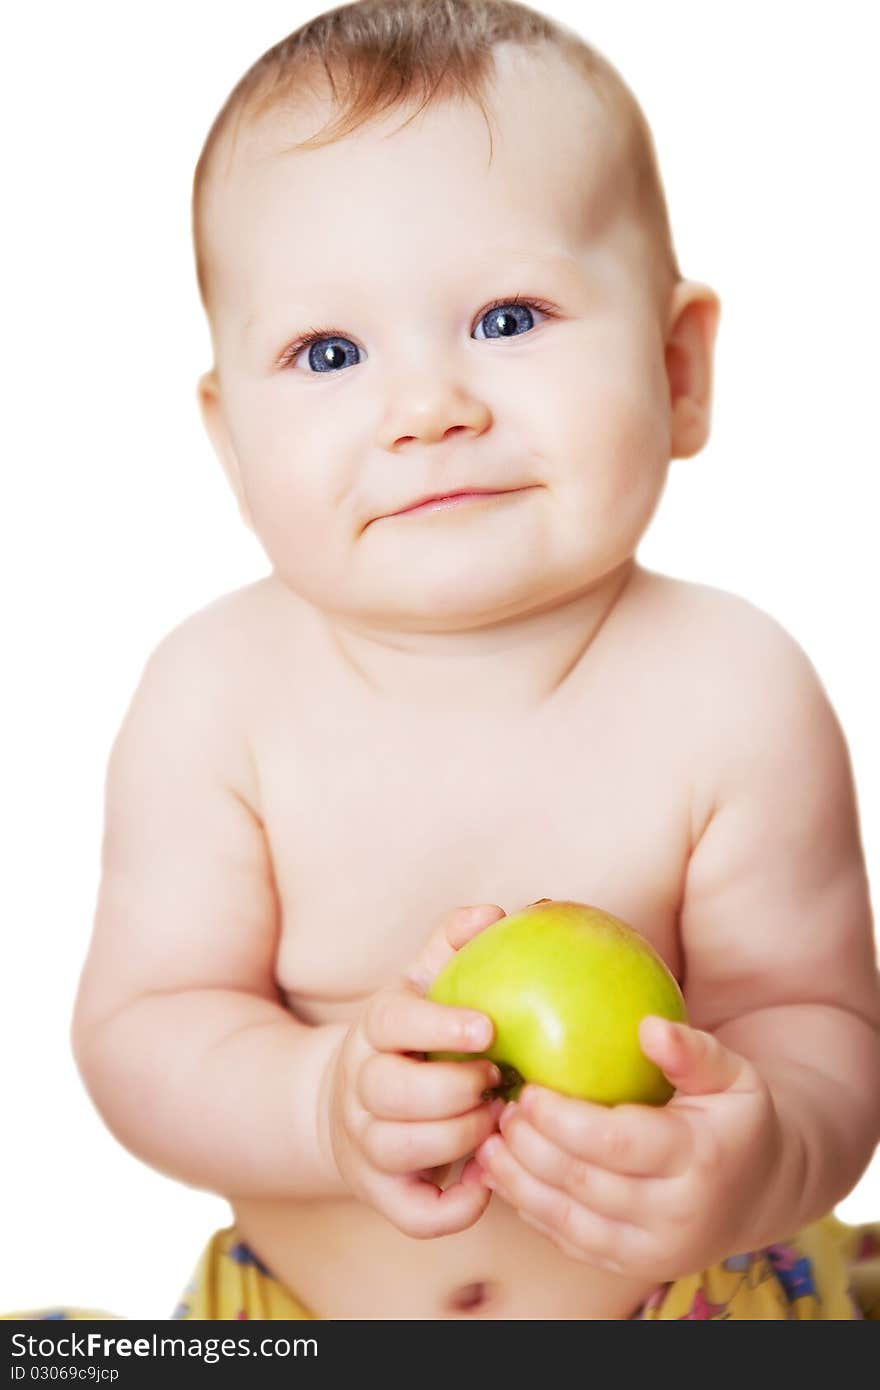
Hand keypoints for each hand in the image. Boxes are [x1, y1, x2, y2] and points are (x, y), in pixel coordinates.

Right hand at [324, 903, 507, 1238]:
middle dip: (452, 1090)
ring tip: (497, 1122)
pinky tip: (488, 1182)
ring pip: (398, 1149)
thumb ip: (452, 946)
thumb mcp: (421, 987)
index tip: (488, 1028)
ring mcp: (365, 1143)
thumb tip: (493, 914)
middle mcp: (360, 1088)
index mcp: (374, 1032)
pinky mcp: (380, 1193)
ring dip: (456, 1139)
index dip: (437, 1025)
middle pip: (391, 1092)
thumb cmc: (410, 1039)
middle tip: (499, 1081)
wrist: (351, 1105)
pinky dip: (454, 1208)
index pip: (390, 1022)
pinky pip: (413, 1214)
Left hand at [472, 1017, 785, 1279]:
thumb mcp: (733, 1075)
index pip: (616, 1143)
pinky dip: (532, 1211)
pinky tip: (506, 1176)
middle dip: (530, 1148)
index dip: (562, 1120)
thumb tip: (650, 1027)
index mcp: (700, 1158)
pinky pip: (571, 1242)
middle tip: (500, 1110)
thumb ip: (693, 1051)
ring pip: (568, 1221)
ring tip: (489, 1143)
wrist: (761, 1193)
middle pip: (583, 1183)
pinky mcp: (634, 1265)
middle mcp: (677, 1215)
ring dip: (519, 1183)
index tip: (528, 1091)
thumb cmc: (737, 1118)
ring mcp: (654, 1250)